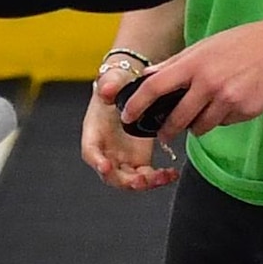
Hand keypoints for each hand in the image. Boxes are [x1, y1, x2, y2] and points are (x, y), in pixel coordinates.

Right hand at [79, 74, 179, 189]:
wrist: (130, 89)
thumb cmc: (117, 87)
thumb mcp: (112, 80)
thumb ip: (108, 84)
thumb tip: (107, 90)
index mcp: (94, 134)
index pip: (91, 152)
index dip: (96, 161)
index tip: (105, 166)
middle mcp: (107, 152)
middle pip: (111, 175)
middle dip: (125, 180)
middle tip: (140, 180)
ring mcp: (123, 159)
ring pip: (131, 180)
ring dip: (146, 183)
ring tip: (162, 176)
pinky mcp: (140, 161)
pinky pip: (148, 176)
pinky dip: (160, 178)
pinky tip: (171, 174)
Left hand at [117, 21, 262, 142]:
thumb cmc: (245, 42)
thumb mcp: (206, 46)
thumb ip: (176, 63)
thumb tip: (148, 76)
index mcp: (195, 63)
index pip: (155, 87)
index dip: (137, 105)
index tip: (128, 116)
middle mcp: (208, 83)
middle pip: (176, 118)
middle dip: (168, 129)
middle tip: (164, 133)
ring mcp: (228, 99)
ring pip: (201, 126)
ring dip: (198, 125)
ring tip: (207, 111)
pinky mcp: (246, 111)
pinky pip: (224, 123)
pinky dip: (223, 118)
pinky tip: (233, 101)